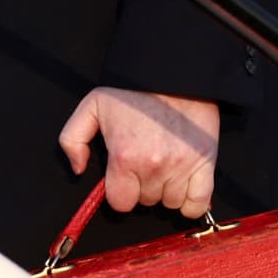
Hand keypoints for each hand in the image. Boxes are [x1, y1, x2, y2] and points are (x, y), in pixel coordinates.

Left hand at [58, 87, 218, 217]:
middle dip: (143, 187)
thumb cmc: (133, 91)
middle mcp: (153, 167)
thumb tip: (79, 169)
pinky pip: (197, 204)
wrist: (174, 73)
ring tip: (165, 168)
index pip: (121, 202)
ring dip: (166, 191)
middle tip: (146, 162)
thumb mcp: (92, 106)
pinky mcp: (205, 163)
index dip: (121, 192)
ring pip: (170, 202)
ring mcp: (181, 167)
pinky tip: (185, 188)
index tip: (125, 178)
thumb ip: (72, 139)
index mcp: (124, 157)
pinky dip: (191, 203)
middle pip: (146, 201)